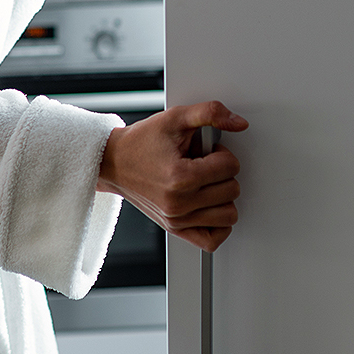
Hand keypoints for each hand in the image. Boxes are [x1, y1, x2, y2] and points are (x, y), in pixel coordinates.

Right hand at [96, 101, 249, 251]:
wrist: (114, 162)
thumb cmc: (142, 142)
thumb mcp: (176, 117)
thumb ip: (210, 113)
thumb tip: (239, 123)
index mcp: (181, 177)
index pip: (230, 167)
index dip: (221, 152)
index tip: (206, 150)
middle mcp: (179, 203)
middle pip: (232, 190)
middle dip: (223, 173)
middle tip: (203, 164)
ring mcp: (177, 220)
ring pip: (228, 215)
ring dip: (223, 197)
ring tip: (204, 183)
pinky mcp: (175, 229)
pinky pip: (212, 240)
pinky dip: (218, 224)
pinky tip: (209, 205)